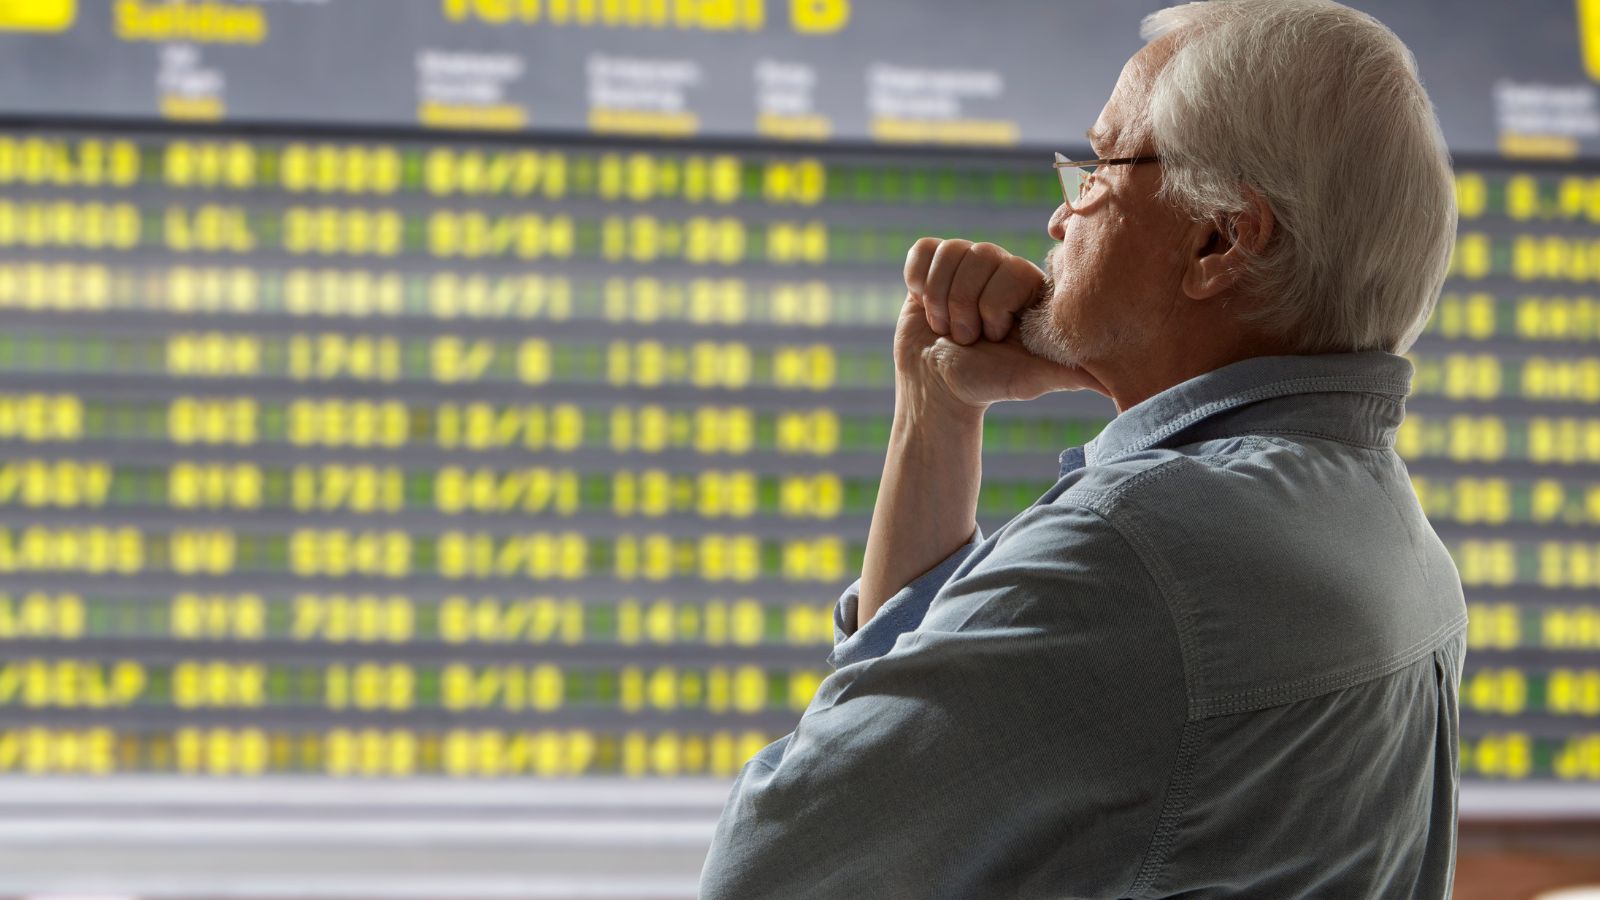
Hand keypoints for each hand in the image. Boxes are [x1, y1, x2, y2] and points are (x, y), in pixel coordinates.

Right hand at [897, 237, 1109, 411]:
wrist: (937, 390)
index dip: (993, 307)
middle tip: (968, 338)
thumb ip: (1076, 373)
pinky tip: (926, 307)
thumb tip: (1119, 379)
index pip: (1011, 269)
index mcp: (1028, 285)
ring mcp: (964, 265)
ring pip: (949, 253)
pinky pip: (922, 251)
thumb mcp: (1034, 378)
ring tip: (948, 328)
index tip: (995, 338)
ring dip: (940, 301)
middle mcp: (999, 269)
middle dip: (965, 308)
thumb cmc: (988, 384)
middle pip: (978, 256)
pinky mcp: (930, 265)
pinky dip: (918, 283)